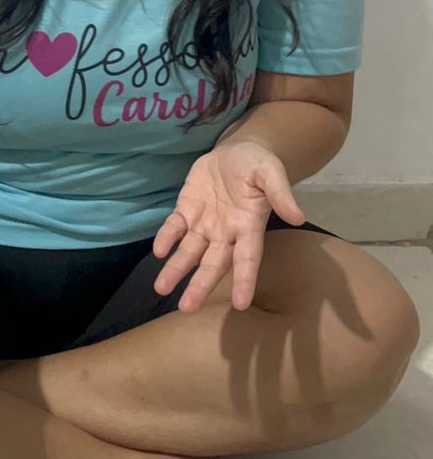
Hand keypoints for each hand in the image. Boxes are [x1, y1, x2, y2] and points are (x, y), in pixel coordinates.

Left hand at [152, 138, 304, 312]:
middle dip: (200, 284)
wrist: (237, 151)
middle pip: (213, 263)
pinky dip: (166, 238)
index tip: (241, 304)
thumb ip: (281, 193)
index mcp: (249, 226)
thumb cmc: (258, 165)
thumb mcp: (271, 172)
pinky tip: (159, 251)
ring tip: (161, 288)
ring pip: (189, 251)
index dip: (244, 280)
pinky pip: (174, 227)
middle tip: (187, 308)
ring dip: (176, 269)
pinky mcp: (187, 210)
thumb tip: (298, 216)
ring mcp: (204, 223)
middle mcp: (225, 232)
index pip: (247, 258)